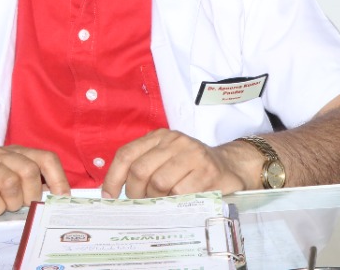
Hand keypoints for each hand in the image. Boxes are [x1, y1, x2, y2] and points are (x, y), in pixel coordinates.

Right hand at [0, 145, 68, 215]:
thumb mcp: (13, 190)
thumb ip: (34, 189)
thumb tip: (60, 199)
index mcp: (15, 153)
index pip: (45, 158)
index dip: (58, 178)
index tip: (62, 199)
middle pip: (29, 170)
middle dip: (31, 195)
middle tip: (23, 207)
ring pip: (10, 182)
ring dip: (11, 203)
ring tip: (4, 208)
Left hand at [102, 130, 251, 198]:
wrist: (231, 167)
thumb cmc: (192, 168)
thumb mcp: (166, 160)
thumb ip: (144, 168)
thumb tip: (114, 194)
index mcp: (160, 136)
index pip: (127, 154)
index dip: (113, 177)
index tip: (109, 196)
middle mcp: (175, 140)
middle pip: (140, 170)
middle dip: (136, 193)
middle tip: (142, 203)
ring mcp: (193, 154)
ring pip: (159, 183)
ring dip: (157, 200)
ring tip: (164, 202)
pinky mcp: (207, 171)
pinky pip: (180, 193)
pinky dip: (175, 203)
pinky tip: (180, 203)